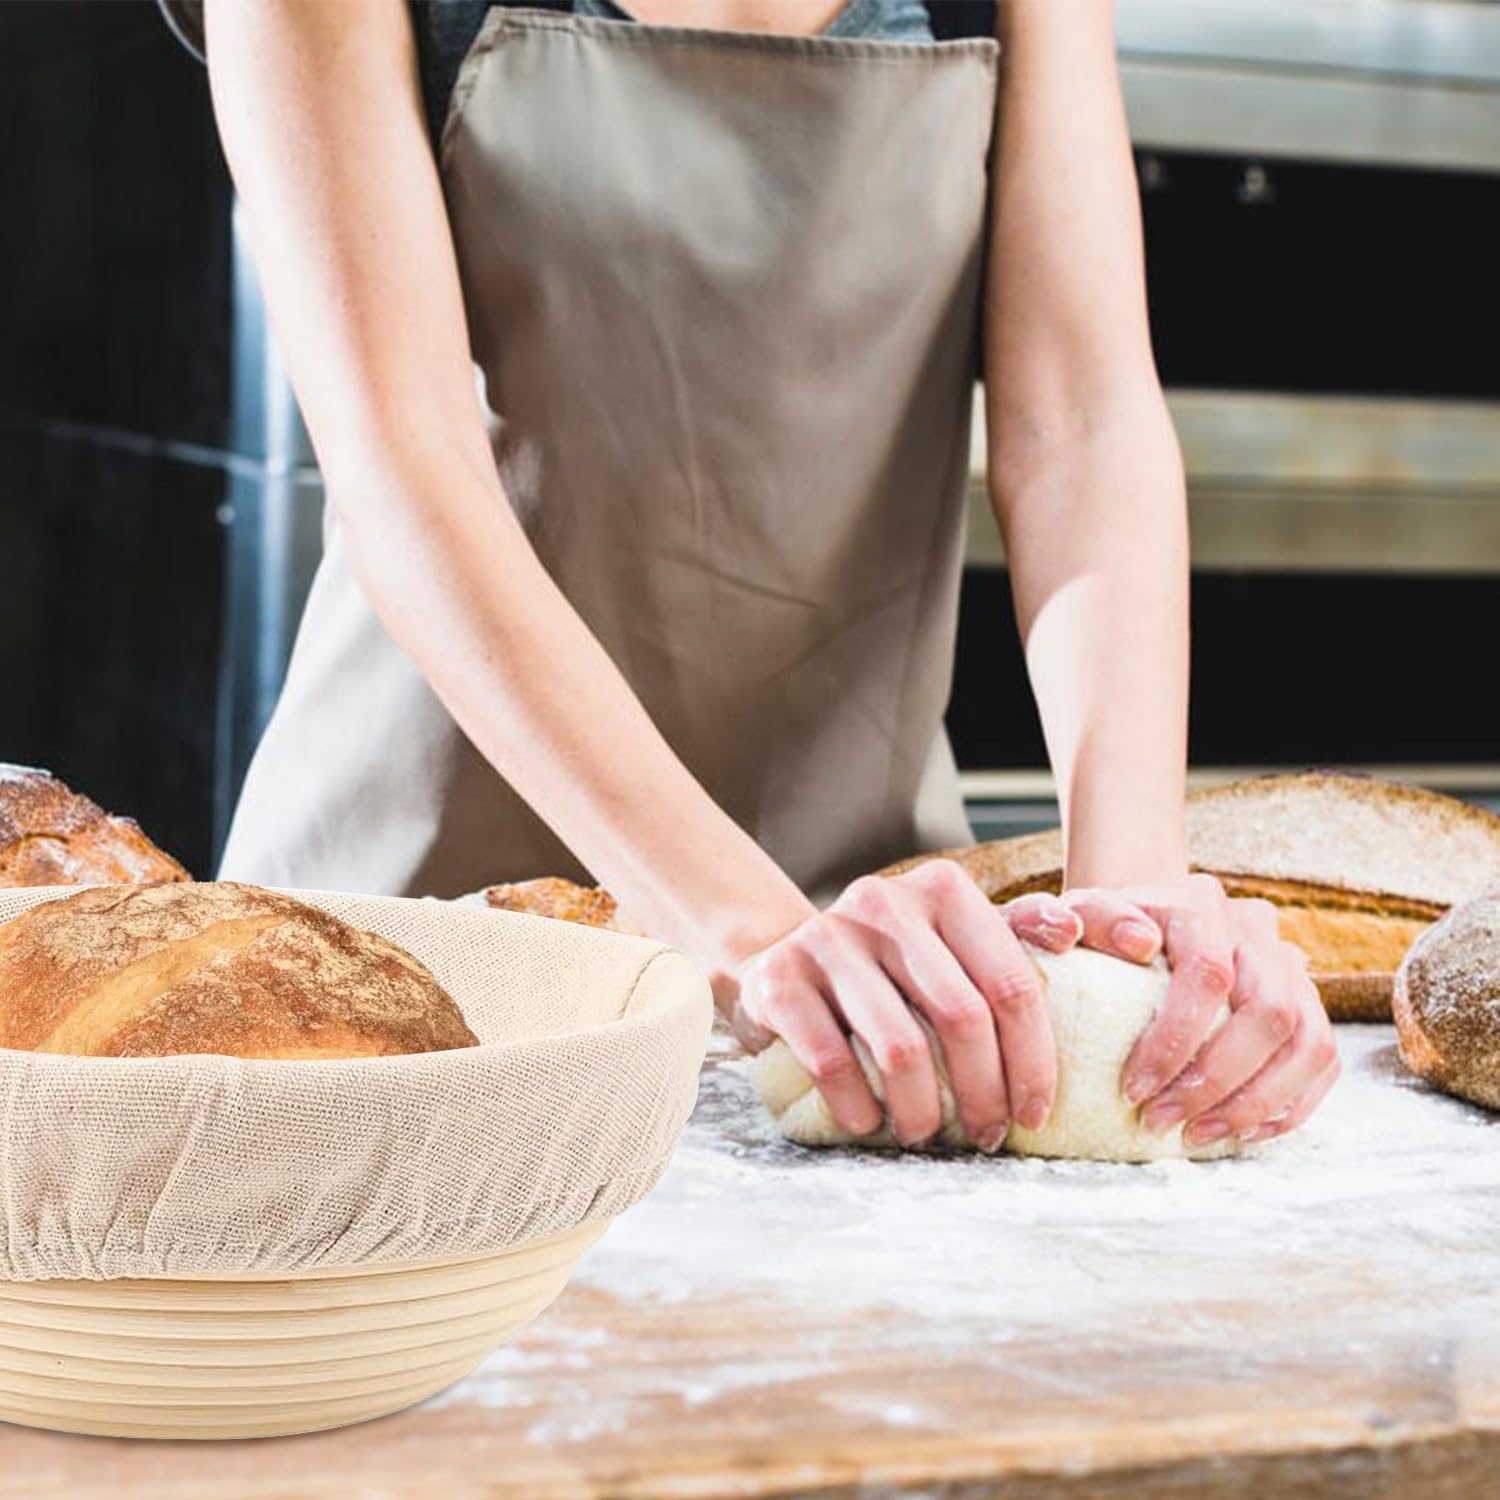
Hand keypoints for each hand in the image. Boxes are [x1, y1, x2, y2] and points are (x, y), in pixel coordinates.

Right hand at [731, 862, 1082, 1149]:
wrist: (782, 962)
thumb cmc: (892, 967)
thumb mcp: (955, 941)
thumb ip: (1019, 934)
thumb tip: (1075, 929)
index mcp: (942, 890)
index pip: (1010, 983)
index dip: (1033, 1061)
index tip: (1034, 1113)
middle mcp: (884, 903)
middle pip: (961, 1017)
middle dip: (983, 1094)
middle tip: (985, 1136)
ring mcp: (826, 937)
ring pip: (900, 1047)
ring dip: (922, 1111)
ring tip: (925, 1134)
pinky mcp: (779, 978)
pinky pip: (833, 1061)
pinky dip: (859, 1107)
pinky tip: (868, 1122)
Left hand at [1065, 872, 1339, 1146]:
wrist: (1143, 920)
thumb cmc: (1101, 931)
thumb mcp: (1073, 917)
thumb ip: (1078, 920)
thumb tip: (1137, 943)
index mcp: (1199, 904)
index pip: (1209, 973)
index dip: (1176, 1040)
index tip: (1133, 1089)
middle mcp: (1256, 931)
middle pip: (1269, 1014)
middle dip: (1216, 1082)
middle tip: (1160, 1121)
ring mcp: (1290, 967)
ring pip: (1307, 1043)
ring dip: (1254, 1103)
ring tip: (1196, 1136)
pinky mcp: (1308, 1004)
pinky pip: (1322, 1061)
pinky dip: (1289, 1105)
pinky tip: (1242, 1134)